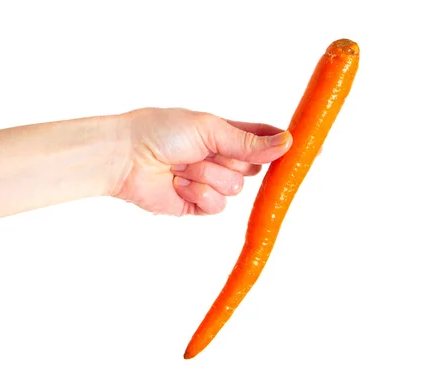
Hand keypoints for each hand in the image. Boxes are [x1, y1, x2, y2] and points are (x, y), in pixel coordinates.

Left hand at [112, 107, 292, 215]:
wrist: (127, 157)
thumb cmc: (161, 131)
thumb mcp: (210, 128)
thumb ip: (248, 140)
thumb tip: (288, 142)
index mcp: (225, 134)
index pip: (263, 140)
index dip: (283, 145)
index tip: (306, 146)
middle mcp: (220, 159)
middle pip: (253, 169)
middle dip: (232, 161)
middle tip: (206, 150)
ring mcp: (208, 182)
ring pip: (234, 190)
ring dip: (208, 176)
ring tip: (182, 166)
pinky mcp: (196, 204)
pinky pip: (216, 206)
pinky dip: (199, 194)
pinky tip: (179, 183)